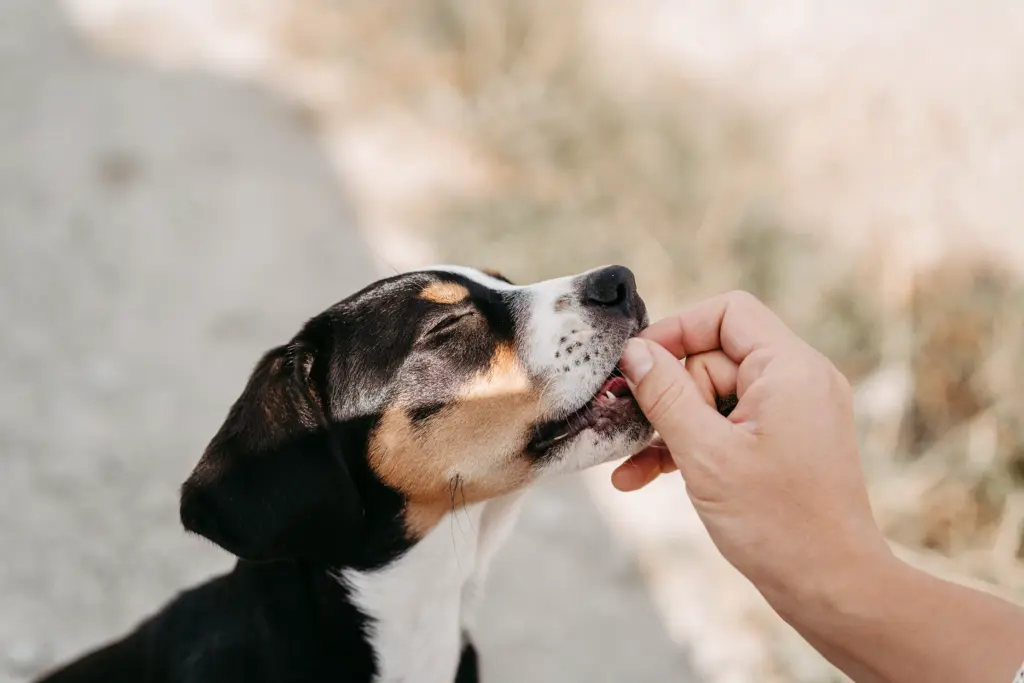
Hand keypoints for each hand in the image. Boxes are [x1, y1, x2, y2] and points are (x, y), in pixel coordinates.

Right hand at [612, 291, 891, 608]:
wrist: (832, 589)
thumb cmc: (778, 524)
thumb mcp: (705, 454)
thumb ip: (665, 395)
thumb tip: (635, 353)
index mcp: (790, 369)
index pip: (727, 313)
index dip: (676, 330)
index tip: (636, 365)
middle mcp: (798, 381)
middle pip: (713, 358)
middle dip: (667, 394)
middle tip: (630, 429)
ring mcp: (792, 414)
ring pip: (712, 398)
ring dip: (669, 427)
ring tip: (629, 465)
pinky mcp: (783, 444)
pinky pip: (726, 427)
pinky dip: (691, 445)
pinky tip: (645, 476)